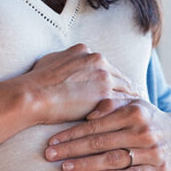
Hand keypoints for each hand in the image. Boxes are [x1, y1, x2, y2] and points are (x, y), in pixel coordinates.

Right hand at [19, 43, 140, 124]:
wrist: (32, 95)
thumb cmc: (35, 82)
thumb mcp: (50, 61)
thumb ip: (64, 61)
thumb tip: (63, 63)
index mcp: (85, 52)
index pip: (106, 66)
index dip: (111, 78)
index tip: (117, 87)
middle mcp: (98, 60)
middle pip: (120, 76)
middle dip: (126, 88)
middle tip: (136, 100)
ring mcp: (103, 76)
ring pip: (126, 88)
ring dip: (131, 100)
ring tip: (138, 112)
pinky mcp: (104, 94)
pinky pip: (122, 102)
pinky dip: (128, 110)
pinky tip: (132, 119)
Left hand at [43, 99, 170, 170]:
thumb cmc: (148, 121)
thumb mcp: (134, 106)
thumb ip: (111, 105)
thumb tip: (88, 112)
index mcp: (134, 111)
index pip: (95, 124)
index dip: (71, 134)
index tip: (51, 141)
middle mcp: (143, 130)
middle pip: (100, 142)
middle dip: (72, 149)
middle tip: (49, 155)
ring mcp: (153, 151)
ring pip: (114, 158)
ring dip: (87, 164)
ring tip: (65, 168)